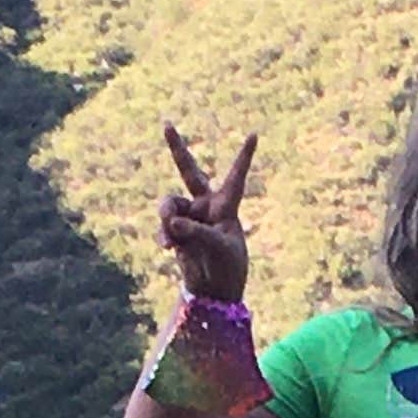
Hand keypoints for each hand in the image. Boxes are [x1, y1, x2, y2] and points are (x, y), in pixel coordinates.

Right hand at [158, 124, 254, 302]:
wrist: (213, 293)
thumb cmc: (227, 270)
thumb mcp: (218, 249)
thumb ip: (195, 232)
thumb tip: (170, 222)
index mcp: (227, 207)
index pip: (236, 177)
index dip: (244, 156)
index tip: (255, 134)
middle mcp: (206, 206)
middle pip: (189, 171)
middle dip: (177, 148)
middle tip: (166, 123)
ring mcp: (189, 218)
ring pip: (169, 204)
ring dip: (166, 214)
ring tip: (170, 231)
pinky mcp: (176, 232)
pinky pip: (163, 225)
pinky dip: (163, 234)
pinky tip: (167, 247)